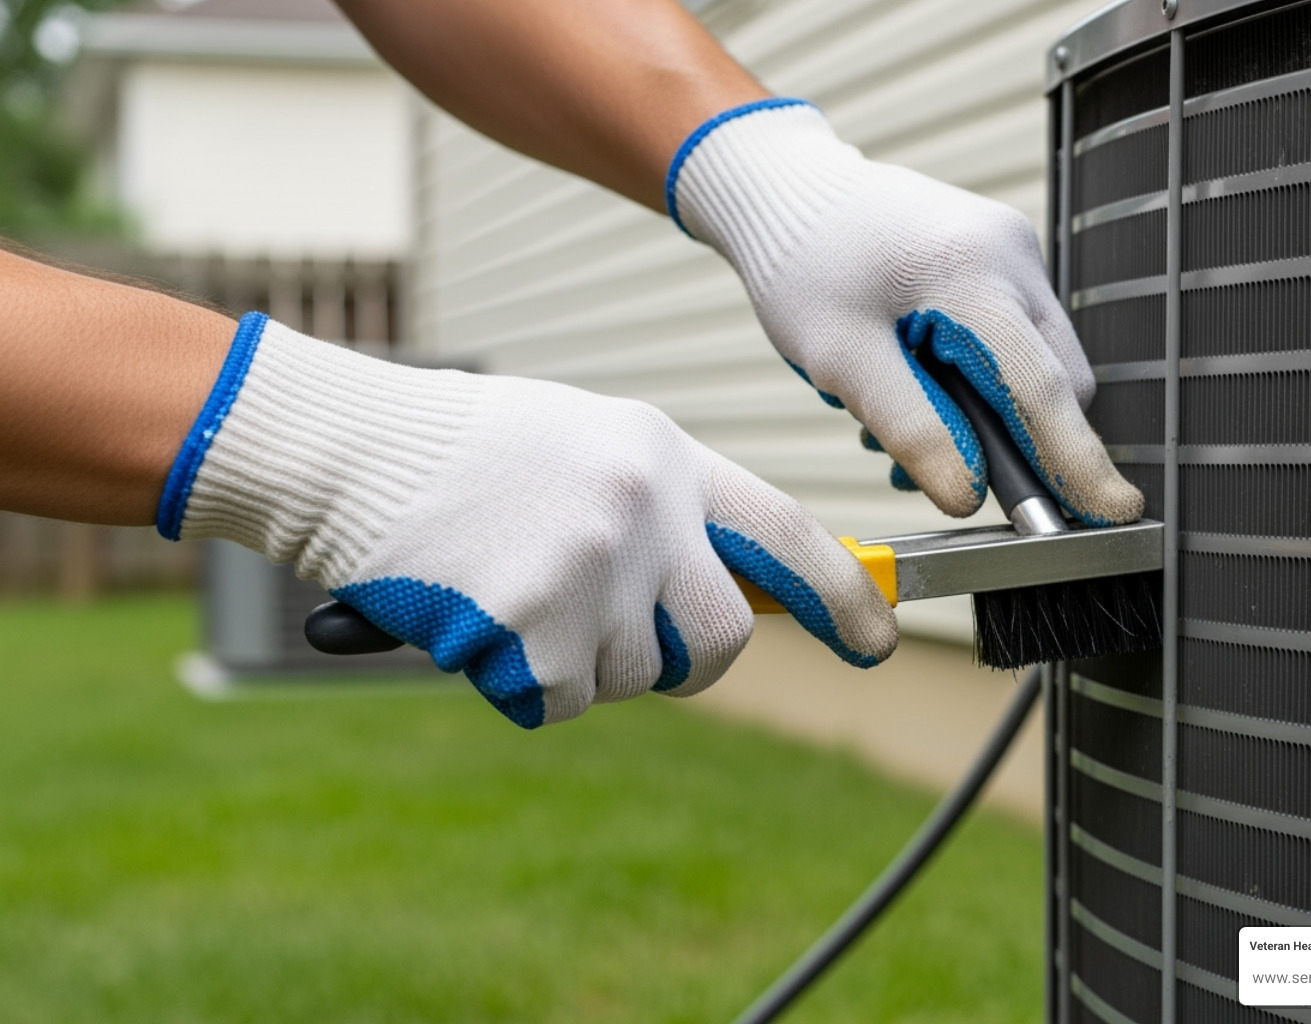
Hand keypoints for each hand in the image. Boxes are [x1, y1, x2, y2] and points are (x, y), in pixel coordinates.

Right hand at [160, 315, 897, 726]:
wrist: (351, 452)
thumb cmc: (471, 451)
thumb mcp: (594, 449)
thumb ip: (671, 512)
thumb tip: (736, 594)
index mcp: (667, 459)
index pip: (788, 535)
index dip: (843, 596)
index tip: (879, 640)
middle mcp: (646, 514)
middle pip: (722, 640)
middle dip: (684, 658)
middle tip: (619, 634)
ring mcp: (592, 576)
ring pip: (634, 676)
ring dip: (582, 658)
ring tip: (516, 590)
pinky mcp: (535, 637)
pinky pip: (561, 700)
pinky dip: (522, 679)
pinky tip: (479, 616)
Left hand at [669, 100, 1142, 526]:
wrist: (791, 191)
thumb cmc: (804, 266)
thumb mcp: (840, 358)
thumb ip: (910, 427)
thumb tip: (966, 496)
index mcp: (972, 274)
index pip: (1043, 388)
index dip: (1077, 462)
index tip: (1113, 514)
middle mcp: (1012, 254)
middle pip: (1056, 380)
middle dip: (1015, 443)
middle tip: (938, 474)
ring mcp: (1015, 250)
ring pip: (1035, 363)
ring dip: (986, 413)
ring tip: (896, 419)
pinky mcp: (1004, 257)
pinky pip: (1015, 337)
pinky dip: (976, 378)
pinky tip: (913, 381)